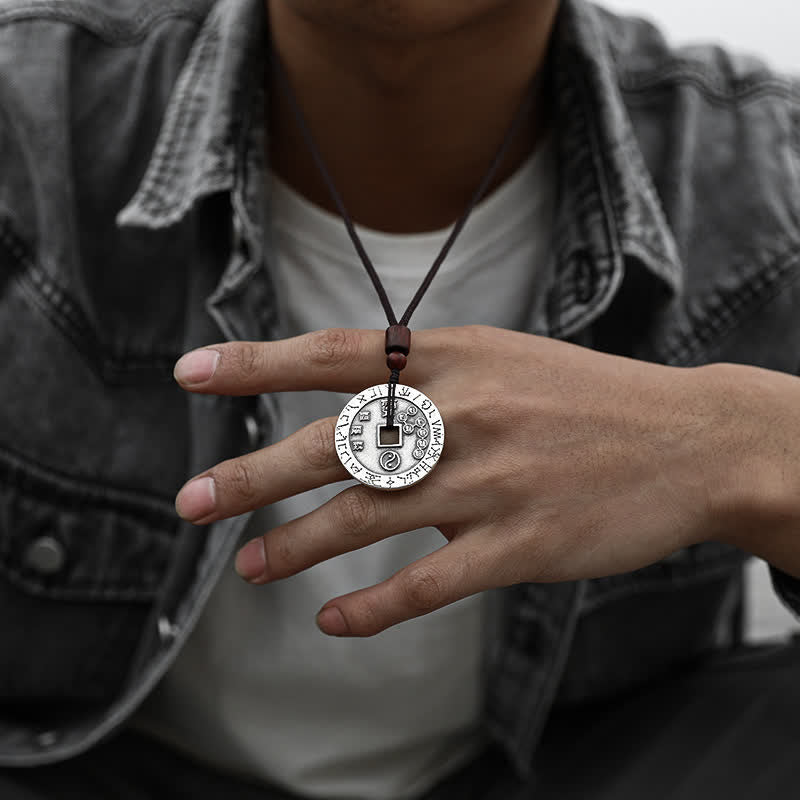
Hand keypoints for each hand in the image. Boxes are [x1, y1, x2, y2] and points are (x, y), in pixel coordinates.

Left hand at [172, 326, 746, 636]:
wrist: (688, 439)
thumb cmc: (587, 398)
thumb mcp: (505, 359)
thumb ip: (430, 380)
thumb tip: (350, 408)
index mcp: (455, 359)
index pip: (335, 356)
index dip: (257, 365)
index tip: (192, 373)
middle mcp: (461, 415)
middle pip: (332, 444)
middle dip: (252, 475)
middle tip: (191, 501)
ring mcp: (488, 482)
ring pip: (367, 515)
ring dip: (298, 545)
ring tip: (250, 566)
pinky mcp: (519, 545)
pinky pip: (426, 584)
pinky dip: (372, 607)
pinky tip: (334, 619)